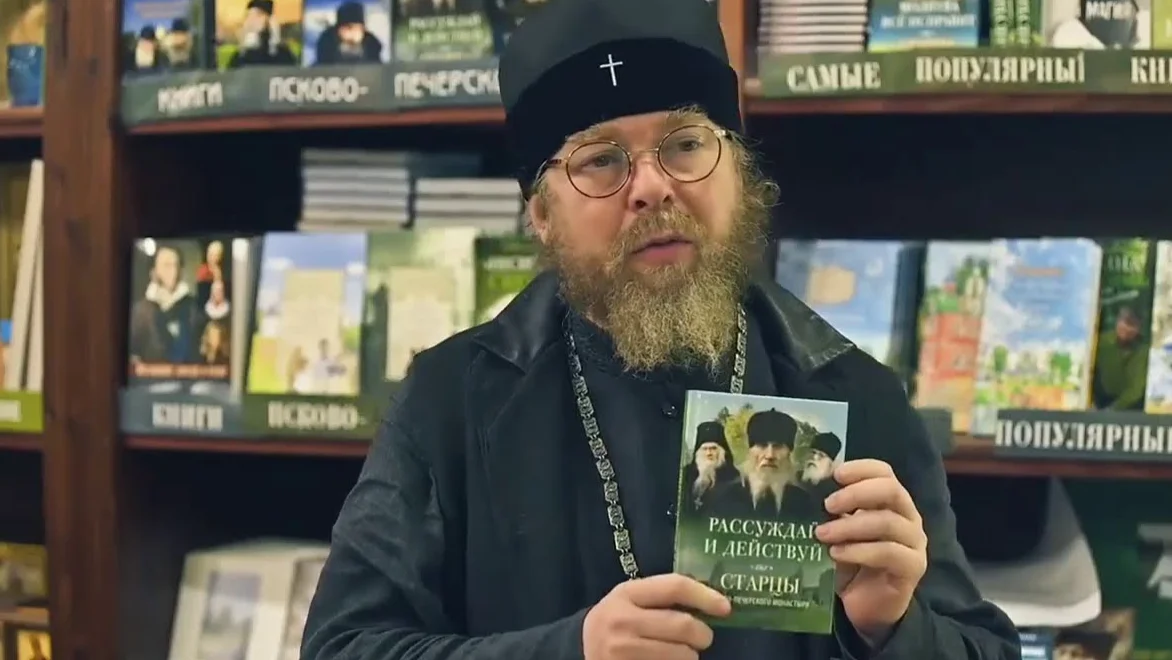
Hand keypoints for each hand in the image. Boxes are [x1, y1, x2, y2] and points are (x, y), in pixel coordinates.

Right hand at [583, 573, 730, 659]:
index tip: (725, 607)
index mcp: (627, 594)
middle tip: (702, 638)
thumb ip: (661, 596)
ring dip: (691, 656)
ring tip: (682, 653)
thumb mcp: (629, 599)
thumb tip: (712, 601)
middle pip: (683, 626)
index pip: (675, 587)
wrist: (579, 649)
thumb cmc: (614, 620)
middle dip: (703, 634)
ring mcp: (624, 652)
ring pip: (682, 656)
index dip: (705, 596)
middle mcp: (624, 622)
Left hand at [816, 459, 926, 644]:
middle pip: (891, 490)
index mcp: (891, 501)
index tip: (835, 474)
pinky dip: (858, 550)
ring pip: (887, 522)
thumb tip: (805, 490)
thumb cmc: (851, 562)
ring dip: (850, 526)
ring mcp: (914, 542)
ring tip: (822, 534)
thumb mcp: (838, 531)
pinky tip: (836, 554)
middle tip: (827, 504)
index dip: (861, 469)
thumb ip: (832, 511)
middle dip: (856, 493)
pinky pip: (888, 552)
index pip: (884, 472)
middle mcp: (908, 516)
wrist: (866, 606)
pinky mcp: (913, 567)